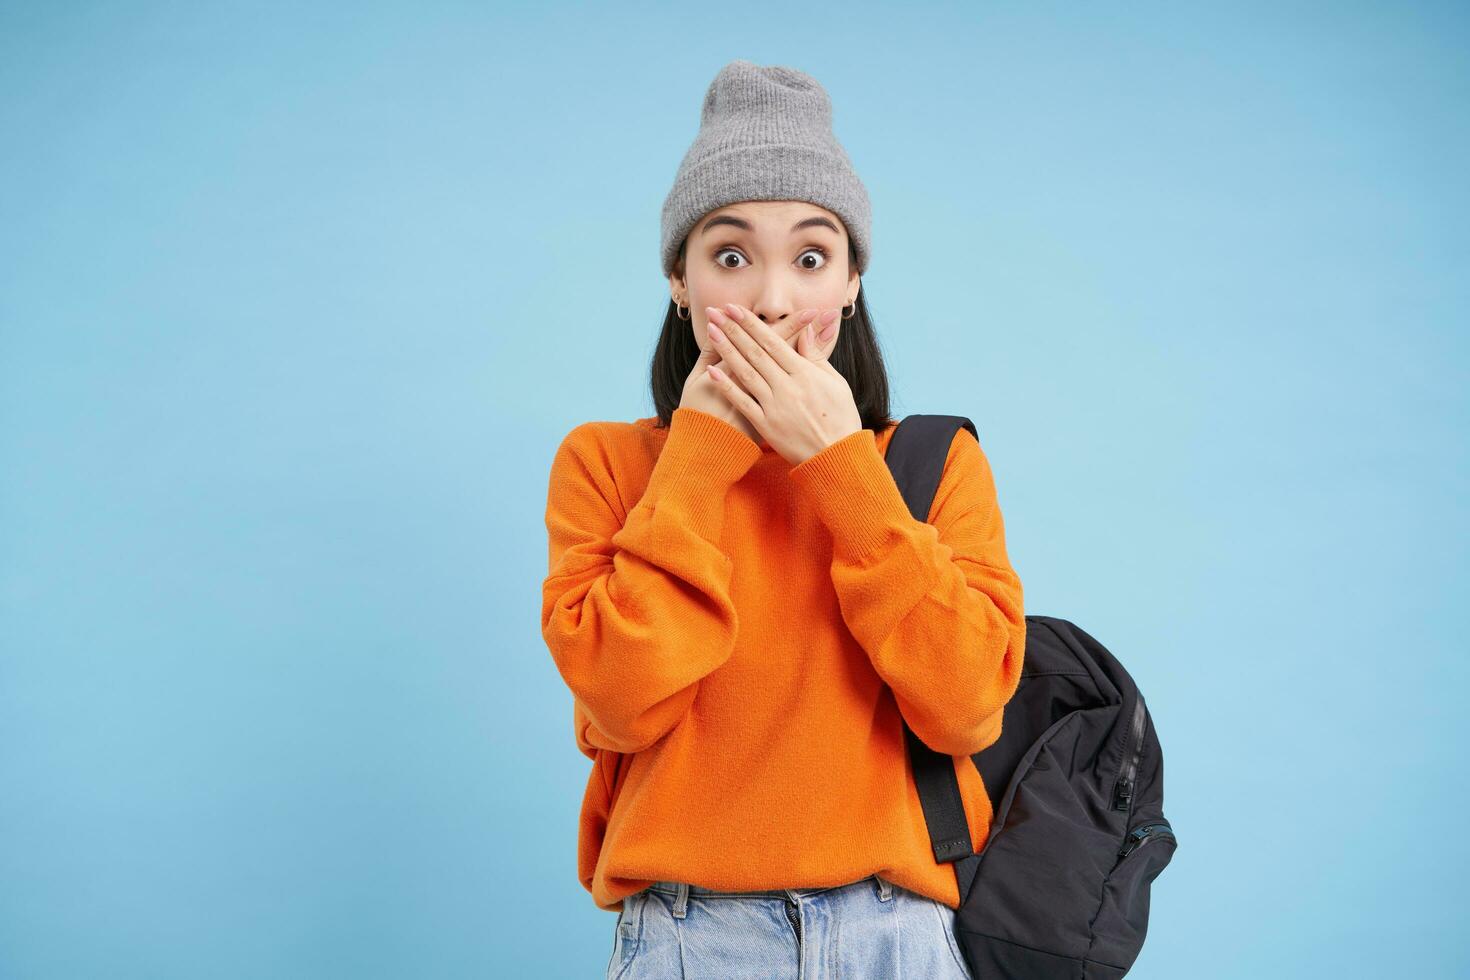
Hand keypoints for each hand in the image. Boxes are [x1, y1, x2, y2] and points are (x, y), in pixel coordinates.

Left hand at [701, 302, 861, 465]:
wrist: (837, 457)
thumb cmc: (841, 418)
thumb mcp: (835, 382)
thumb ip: (816, 357)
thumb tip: (805, 331)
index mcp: (805, 374)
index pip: (773, 342)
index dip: (751, 324)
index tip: (735, 309)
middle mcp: (787, 387)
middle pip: (755, 352)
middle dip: (733, 330)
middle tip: (716, 312)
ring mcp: (775, 406)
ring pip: (746, 373)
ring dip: (727, 351)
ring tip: (711, 332)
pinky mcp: (766, 426)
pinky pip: (743, 402)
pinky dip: (727, 386)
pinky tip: (712, 371)